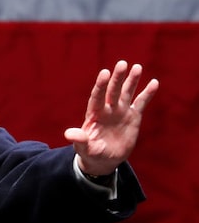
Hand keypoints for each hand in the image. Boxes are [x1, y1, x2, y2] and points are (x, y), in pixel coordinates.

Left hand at [64, 61, 158, 175]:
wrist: (104, 159)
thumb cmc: (91, 153)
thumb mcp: (84, 148)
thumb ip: (79, 140)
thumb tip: (68, 134)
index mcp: (95, 114)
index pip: (97, 97)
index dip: (101, 85)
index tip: (105, 72)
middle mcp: (108, 109)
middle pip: (113, 91)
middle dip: (117, 78)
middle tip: (122, 63)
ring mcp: (120, 111)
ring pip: (126, 93)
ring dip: (132, 80)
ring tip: (137, 67)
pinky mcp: (133, 117)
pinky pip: (141, 103)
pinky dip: (147, 93)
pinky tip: (154, 82)